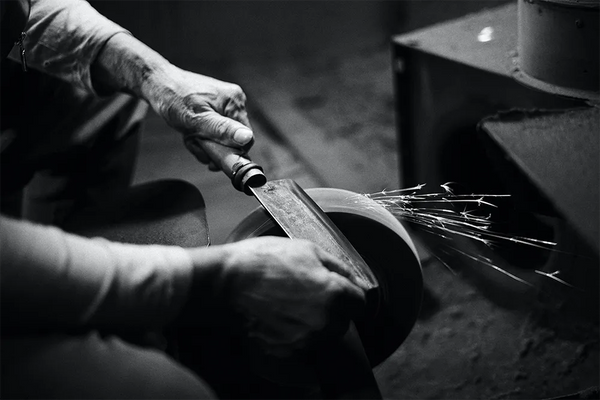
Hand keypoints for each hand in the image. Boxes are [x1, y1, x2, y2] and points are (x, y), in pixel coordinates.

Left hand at [149, 67, 253, 169]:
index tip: (212, 157)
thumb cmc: (173, 97)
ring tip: (189, 135)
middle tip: (194, 141)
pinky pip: (214, 131)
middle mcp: (234, 101)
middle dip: (212, 146)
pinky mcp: (215, 108)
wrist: (158, 84)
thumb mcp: (197, 119)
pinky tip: (190, 132)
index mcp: (234, 101)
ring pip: (221, 137)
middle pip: (233, 139)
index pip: (246, 138)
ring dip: (204, 142)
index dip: (231, 151)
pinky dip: (201, 136)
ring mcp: (224, 104)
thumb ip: (223, 130)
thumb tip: (246, 138)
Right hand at [183, 237, 366, 357]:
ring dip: (314, 324)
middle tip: (307, 293)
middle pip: (342, 322)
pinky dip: (295, 335)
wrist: (224, 283)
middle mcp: (323, 322)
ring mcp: (304, 340)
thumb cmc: (262, 261)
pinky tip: (280, 317)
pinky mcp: (285, 352)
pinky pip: (302, 347)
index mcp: (334, 294)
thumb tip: (356, 280)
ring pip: (323, 336)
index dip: (349, 294)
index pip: (360, 304)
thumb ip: (338, 266)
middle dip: (331, 310)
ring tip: (290, 304)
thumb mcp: (306, 249)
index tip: (338, 290)